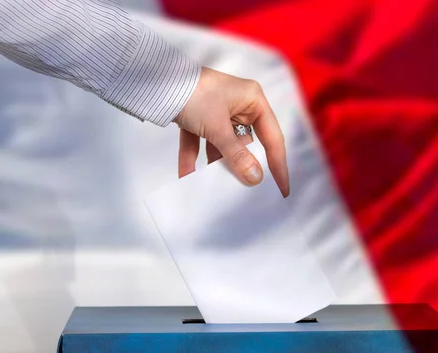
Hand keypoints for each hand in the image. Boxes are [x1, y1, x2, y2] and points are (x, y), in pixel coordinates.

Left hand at [174, 67, 289, 197]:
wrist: (156, 81)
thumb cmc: (194, 94)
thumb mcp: (218, 128)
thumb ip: (236, 155)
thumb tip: (255, 178)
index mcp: (253, 100)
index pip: (272, 138)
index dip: (278, 165)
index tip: (281, 189)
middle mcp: (238, 104)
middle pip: (245, 143)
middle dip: (240, 166)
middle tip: (243, 191)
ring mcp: (216, 111)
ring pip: (222, 145)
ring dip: (214, 164)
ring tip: (213, 188)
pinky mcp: (196, 116)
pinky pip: (199, 142)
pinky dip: (193, 157)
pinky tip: (186, 176)